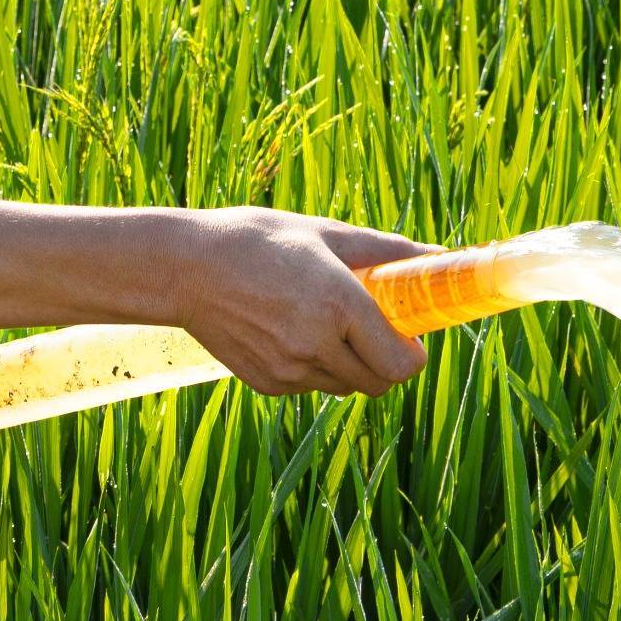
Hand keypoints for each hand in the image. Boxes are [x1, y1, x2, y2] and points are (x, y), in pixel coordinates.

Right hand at [170, 207, 443, 397]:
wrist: (184, 268)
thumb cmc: (257, 240)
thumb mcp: (324, 233)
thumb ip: (386, 250)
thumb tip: (436, 256)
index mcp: (338, 304)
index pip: (401, 362)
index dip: (412, 352)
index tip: (407, 333)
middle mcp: (316, 345)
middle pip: (379, 383)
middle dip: (385, 362)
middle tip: (372, 331)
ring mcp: (289, 370)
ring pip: (344, 387)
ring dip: (348, 364)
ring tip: (321, 323)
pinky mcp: (267, 383)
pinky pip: (309, 386)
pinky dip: (312, 368)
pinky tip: (287, 331)